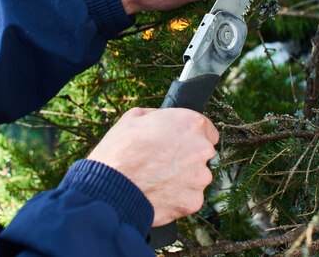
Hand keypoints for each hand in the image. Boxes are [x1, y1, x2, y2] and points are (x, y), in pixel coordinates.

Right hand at [87, 107, 218, 225]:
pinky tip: (157, 193)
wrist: (110, 185)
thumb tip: (163, 120)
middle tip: (162, 162)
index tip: (180, 143)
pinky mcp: (193, 201)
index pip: (207, 130)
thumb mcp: (134, 117)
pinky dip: (176, 197)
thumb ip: (159, 117)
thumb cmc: (120, 149)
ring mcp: (200, 178)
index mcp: (191, 123)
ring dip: (182, 179)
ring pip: (196, 178)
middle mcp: (202, 149)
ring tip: (156, 180)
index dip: (191, 137)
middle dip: (186, 158)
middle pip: (202, 155)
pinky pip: (188, 198)